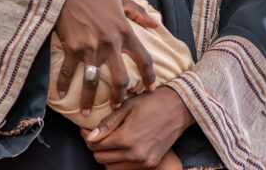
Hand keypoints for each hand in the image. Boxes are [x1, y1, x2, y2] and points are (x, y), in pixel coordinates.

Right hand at [56, 0, 157, 113]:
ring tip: (86, 112)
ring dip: (89, 100)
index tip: (151, 88)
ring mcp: (90, 47)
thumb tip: (157, 23)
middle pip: (120, 78)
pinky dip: (64, 84)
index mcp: (124, 31)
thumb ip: (139, 12)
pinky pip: (68, 71)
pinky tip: (61, 94)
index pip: (143, 59)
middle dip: (119, 96)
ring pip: (93, 81)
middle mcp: (110, 43)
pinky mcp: (72, 47)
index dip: (149, 76)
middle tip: (117, 106)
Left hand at [80, 87, 194, 169]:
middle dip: (95, 146)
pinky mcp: (150, 164)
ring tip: (110, 139)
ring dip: (107, 155)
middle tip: (97, 133)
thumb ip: (107, 124)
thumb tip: (90, 136)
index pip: (95, 146)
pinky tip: (122, 146)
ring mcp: (144, 162)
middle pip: (101, 158)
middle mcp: (134, 155)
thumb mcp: (126, 107)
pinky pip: (126, 168)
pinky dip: (119, 160)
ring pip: (112, 167)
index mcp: (126, 139)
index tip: (86, 129)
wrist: (179, 108)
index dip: (87, 137)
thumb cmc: (151, 103)